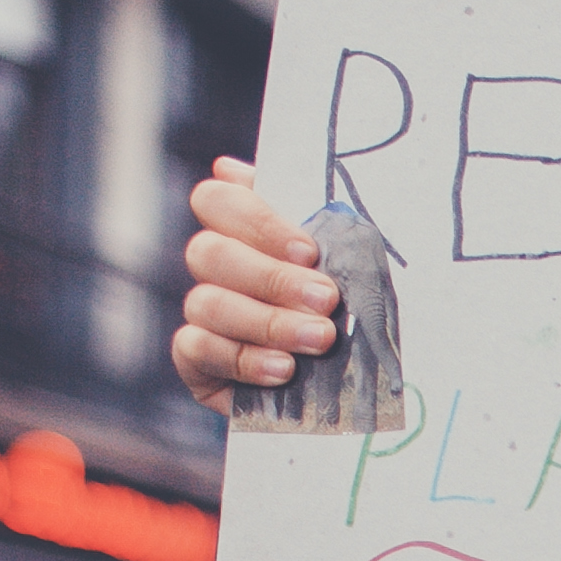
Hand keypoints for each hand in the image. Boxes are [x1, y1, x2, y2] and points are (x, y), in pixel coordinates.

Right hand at [173, 158, 339, 417]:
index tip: (308, 251)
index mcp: (247, 230)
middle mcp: (217, 267)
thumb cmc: (360, 311)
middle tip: (326, 300)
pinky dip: (243, 359)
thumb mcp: (356, 264)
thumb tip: (245, 172)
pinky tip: (283, 369)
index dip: (256, 221)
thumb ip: (321, 219)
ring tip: (318, 340)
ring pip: (207, 303)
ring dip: (267, 322)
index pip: (217, 200)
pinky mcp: (197, 362)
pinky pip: (196, 350)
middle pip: (209, 252)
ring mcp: (204, 314)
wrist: (364, 387)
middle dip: (271, 278)